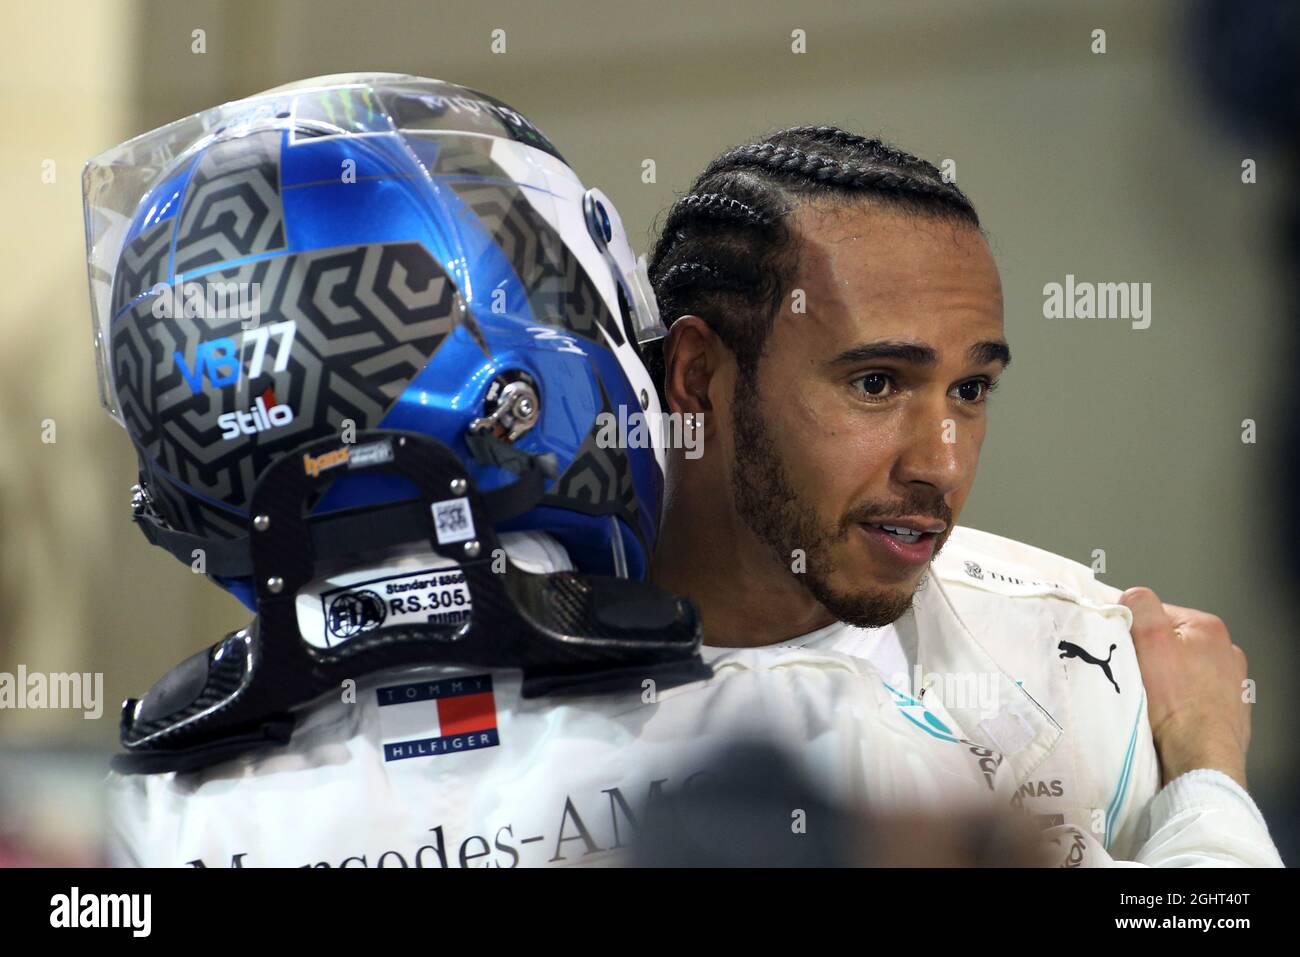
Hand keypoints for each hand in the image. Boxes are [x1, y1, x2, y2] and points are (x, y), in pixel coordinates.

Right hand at [1120, 587, 1250, 789]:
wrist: (1200, 756)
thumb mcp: (1149, 640)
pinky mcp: (1229, 712)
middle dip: (1151, 657)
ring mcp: (1231, 684)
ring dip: (1166, 682)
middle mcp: (1227, 652)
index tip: (1126, 651)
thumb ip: (1141, 607)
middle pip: (1171, 644)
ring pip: (1182, 672)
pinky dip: (1179, 704)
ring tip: (1152, 700)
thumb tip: (1133, 597)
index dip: (1135, 631)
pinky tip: (1168, 716)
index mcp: (1209, 628)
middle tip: (1136, 676)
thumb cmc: (1176, 701)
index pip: (1158, 614)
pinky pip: (1193, 698)